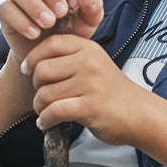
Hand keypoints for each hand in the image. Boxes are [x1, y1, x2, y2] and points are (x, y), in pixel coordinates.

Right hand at [0, 0, 103, 63]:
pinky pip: (6, 8)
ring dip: (34, 4)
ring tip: (48, 24)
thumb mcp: (88, 22)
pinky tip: (34, 34)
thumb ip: (93, 7)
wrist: (51, 57)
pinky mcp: (6, 12)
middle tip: (61, 13)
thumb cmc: (71, 32)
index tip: (75, 3)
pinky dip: (20, 20)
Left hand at [21, 34, 142, 145]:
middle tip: (43, 96)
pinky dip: (46, 120)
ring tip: (46, 112)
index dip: (33, 57)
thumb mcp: (94, 64)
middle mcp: (89, 63)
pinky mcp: (90, 107)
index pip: (51, 43)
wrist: (138, 113)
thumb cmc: (110, 91)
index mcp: (88, 48)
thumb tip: (33, 61)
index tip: (28, 70)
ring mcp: (90, 85)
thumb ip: (69, 58)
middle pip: (43, 70)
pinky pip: (54, 111)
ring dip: (40, 107)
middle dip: (36, 86)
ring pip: (45, 93)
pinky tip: (47, 123)